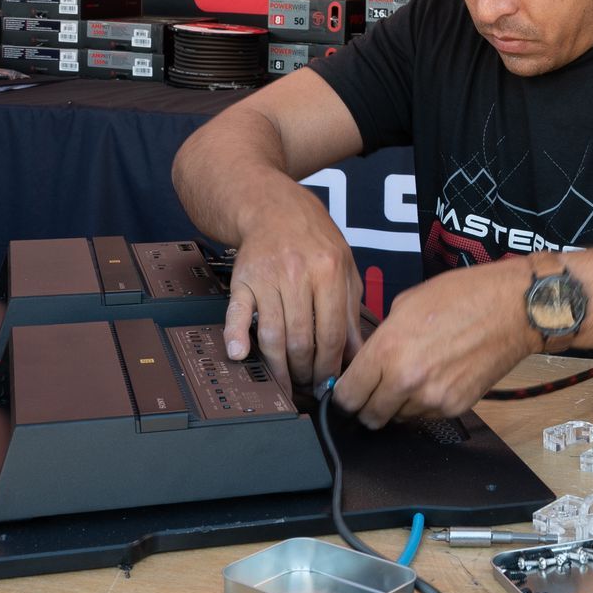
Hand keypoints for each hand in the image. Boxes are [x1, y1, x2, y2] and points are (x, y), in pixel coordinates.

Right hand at [222, 183, 362, 389]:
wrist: (274, 207)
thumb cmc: (314, 239)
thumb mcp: (345, 266)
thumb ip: (351, 309)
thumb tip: (355, 353)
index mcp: (329, 271)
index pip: (332, 332)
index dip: (330, 364)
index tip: (329, 383)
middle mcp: (298, 274)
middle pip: (302, 338)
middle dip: (306, 371)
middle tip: (308, 386)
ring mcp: (267, 277)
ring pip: (272, 333)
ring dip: (279, 366)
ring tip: (286, 382)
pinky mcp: (242, 280)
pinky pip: (237, 312)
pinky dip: (236, 335)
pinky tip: (239, 354)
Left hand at [332, 258, 539, 426]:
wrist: (513, 309)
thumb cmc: (463, 296)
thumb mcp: (406, 304)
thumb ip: (381, 339)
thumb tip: (367, 362)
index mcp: (388, 350)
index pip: (346, 396)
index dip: (342, 396)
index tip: (346, 393)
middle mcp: (406, 380)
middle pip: (368, 417)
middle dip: (367, 406)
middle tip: (374, 392)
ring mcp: (432, 398)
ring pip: (397, 419)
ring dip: (397, 406)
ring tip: (413, 378)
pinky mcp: (455, 407)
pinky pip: (426, 416)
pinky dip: (424, 404)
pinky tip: (436, 379)